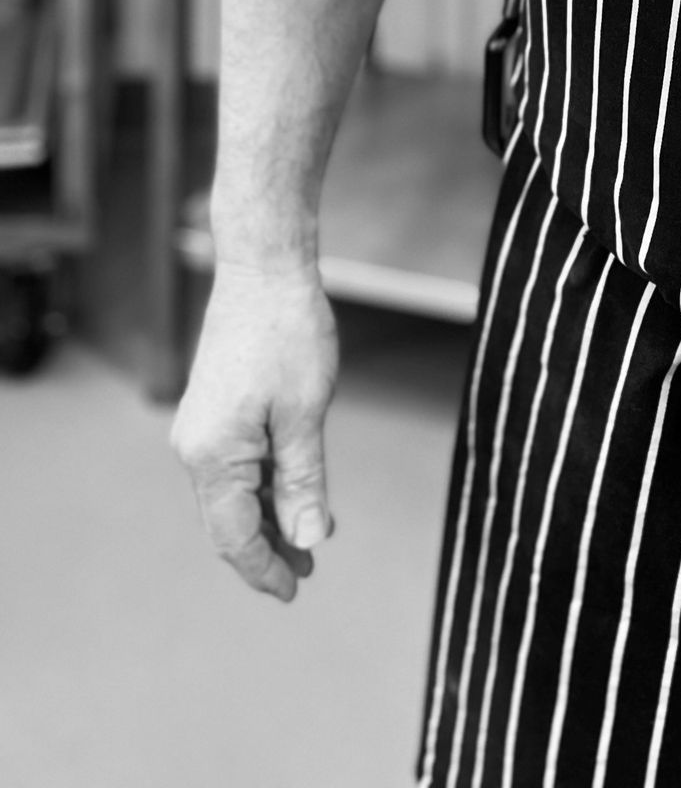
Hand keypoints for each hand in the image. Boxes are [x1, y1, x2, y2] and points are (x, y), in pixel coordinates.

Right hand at [171, 261, 339, 603]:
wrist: (263, 270)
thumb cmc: (288, 333)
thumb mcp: (306, 413)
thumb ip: (303, 481)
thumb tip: (307, 539)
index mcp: (213, 456)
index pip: (235, 537)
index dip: (265, 568)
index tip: (295, 589)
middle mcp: (195, 449)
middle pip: (227, 521)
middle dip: (267, 549)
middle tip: (306, 570)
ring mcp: (200, 430)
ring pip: (230, 495)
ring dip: (266, 518)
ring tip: (305, 538)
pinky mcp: (212, 412)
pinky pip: (232, 467)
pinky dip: (260, 487)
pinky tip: (290, 493)